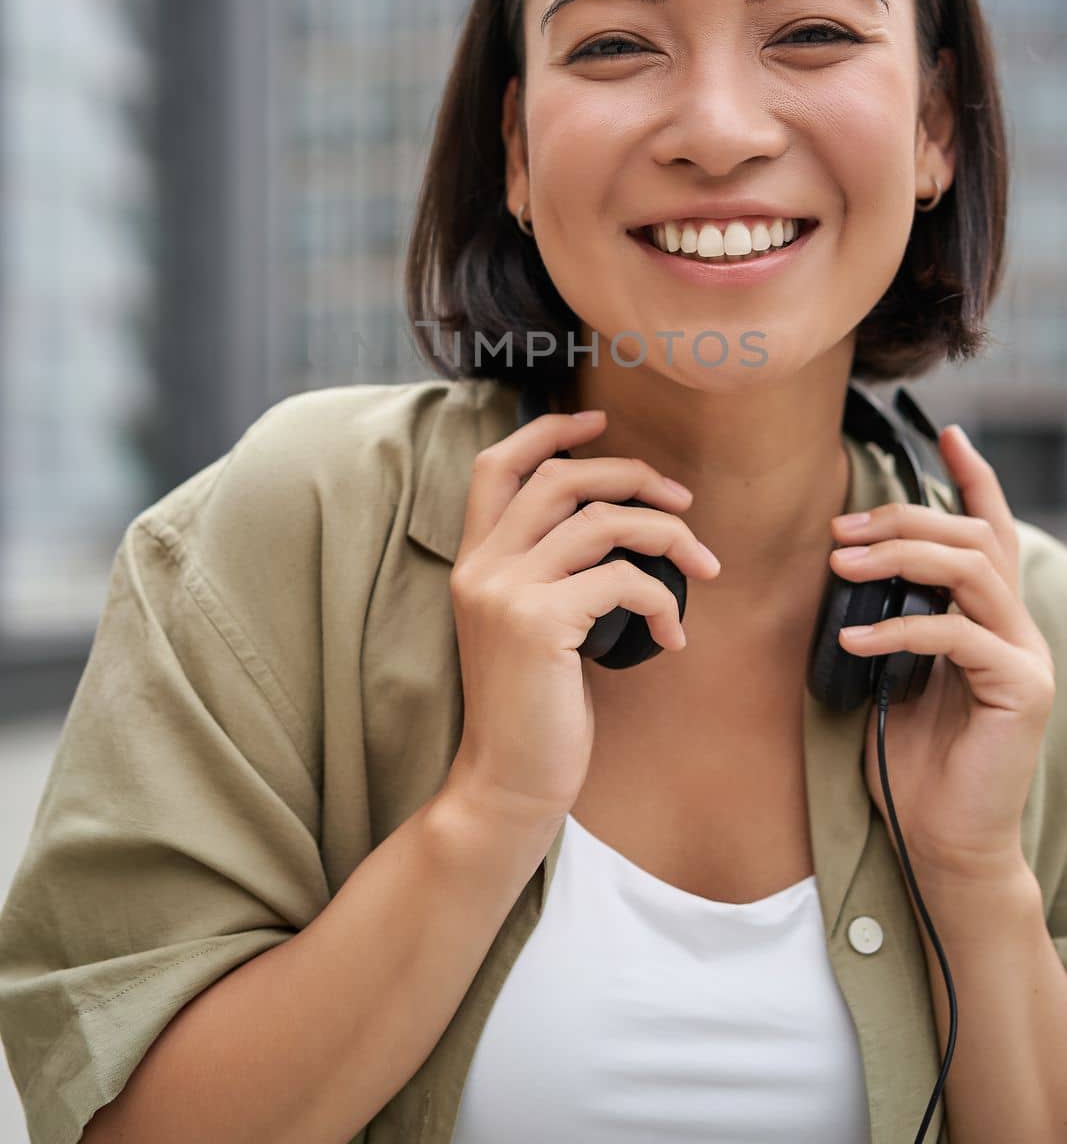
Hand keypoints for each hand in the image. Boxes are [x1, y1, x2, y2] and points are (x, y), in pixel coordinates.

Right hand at [445, 409, 719, 832]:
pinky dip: (664, 599)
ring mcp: (506, 593)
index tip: (598, 421)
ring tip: (703, 565)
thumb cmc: (533, 708)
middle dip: (630, 474)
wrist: (507, 783)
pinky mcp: (539, 624)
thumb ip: (548, 572)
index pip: (496, 465)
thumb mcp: (529, 626)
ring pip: (601, 521)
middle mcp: (481, 567)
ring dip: (668, 535)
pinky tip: (674, 635)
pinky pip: (623, 580)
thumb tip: (617, 524)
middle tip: (681, 500)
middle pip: (560, 477)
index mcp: (473, 561)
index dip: (548, 431)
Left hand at [830, 424, 1055, 883]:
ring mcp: (1025, 656)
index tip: (946, 431)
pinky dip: (899, 629)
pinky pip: (958, 635)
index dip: (973, 477)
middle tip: (840, 532)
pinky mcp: (1020, 689)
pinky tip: (852, 641)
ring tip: (841, 566)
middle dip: (903, 521)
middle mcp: (1016, 627)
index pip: (990, 530)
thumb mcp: (890, 671)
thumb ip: (889, 617)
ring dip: (901, 557)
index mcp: (989, 617)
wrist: (941, 840)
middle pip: (972, 538)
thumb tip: (847, 563)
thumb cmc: (910, 757)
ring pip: (972, 570)